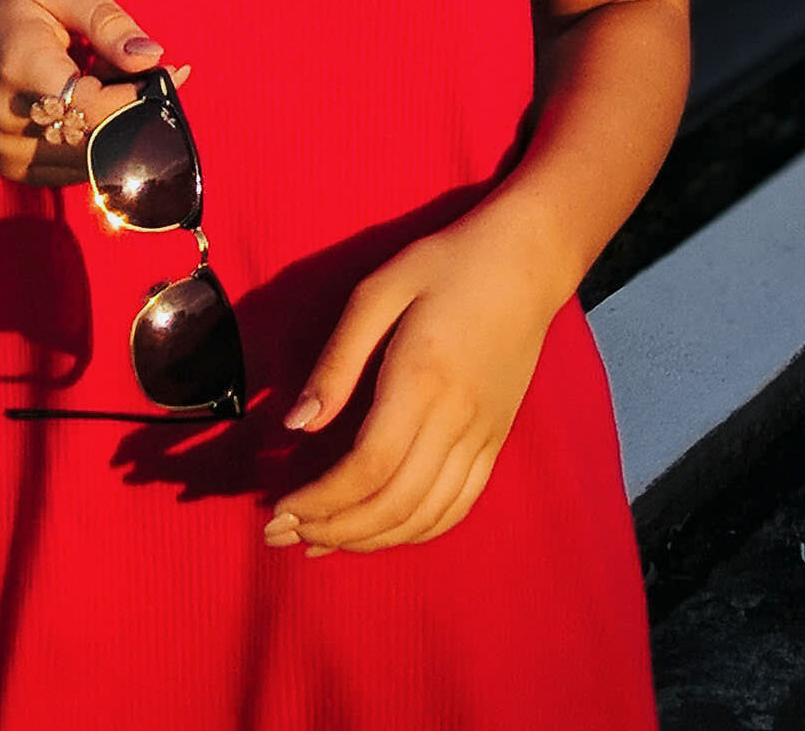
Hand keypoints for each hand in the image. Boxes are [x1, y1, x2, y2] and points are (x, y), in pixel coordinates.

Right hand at [0, 0, 184, 187]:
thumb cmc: (10, 4)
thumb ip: (109, 22)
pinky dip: (98, 143)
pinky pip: (77, 170)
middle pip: (99, 140)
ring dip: (119, 131)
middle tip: (149, 75)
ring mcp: (7, 152)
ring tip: (111, 83)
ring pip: (93, 161)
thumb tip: (153, 58)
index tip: (174, 71)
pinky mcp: (12, 170)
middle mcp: (8, 119)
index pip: (97, 107)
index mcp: (21, 66)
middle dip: (137, 114)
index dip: (141, 96)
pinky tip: (93, 105)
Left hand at [264, 208, 563, 555]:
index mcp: (421, 380)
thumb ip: (338, 361)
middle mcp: (456, 420)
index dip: (320, 501)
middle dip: (332, 530)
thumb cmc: (445, 265)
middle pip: (392, 504)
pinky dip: (415, 533)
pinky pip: (457, 508)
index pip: (367, 468)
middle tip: (282, 535)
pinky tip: (381, 532)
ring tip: (319, 542)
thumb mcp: (380, 291)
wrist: (526, 261)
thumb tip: (297, 425)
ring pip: (424, 517)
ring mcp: (482, 437)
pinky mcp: (496, 442)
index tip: (278, 510)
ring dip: (368, 540)